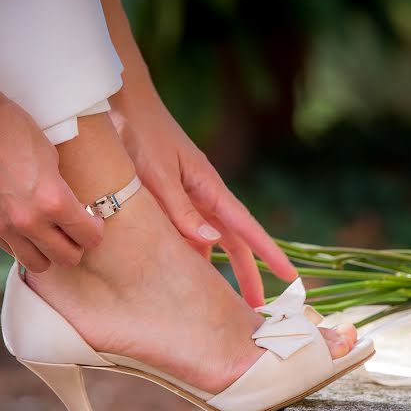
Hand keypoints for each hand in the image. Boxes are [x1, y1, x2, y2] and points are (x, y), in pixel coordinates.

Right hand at [0, 100, 102, 271]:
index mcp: (53, 201)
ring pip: (39, 265)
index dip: (96, 230)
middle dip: (77, 245)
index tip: (94, 220)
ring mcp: (4, 226)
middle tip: (75, 230)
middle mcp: (29, 221)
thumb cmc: (15, 131)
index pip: (89, 237)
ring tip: (51, 234)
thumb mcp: (53, 159)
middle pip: (67, 258)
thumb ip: (63, 192)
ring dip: (49, 252)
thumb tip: (74, 210)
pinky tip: (28, 228)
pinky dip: (24, 245)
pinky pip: (12, 251)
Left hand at [111, 96, 295, 306]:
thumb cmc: (139, 134)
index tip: (290, 277)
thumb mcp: (157, 175)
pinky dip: (189, 253)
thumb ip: (181, 210)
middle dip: (248, 273)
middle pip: (234, 241)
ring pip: (211, 239)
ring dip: (217, 268)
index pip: (246, 228)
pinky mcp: (171, 197)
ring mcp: (189, 195)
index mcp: (209, 186)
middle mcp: (205, 193)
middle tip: (258, 307)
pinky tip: (182, 274)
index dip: (269, 254)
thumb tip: (212, 243)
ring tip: (222, 302)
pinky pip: (185, 231)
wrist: (120, 103)